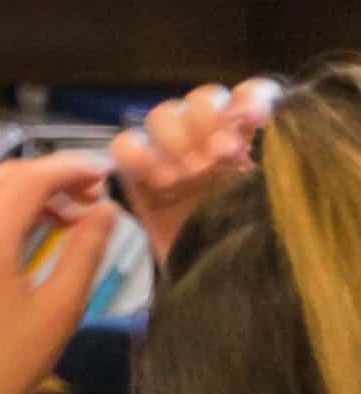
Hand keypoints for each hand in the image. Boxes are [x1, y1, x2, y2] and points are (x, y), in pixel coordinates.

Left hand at [0, 152, 119, 393]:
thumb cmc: (11, 361)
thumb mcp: (61, 308)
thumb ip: (85, 251)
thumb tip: (107, 210)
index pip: (30, 179)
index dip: (70, 169)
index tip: (104, 177)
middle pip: (2, 178)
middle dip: (48, 179)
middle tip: (89, 201)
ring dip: (21, 193)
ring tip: (62, 218)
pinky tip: (22, 235)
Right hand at [110, 79, 271, 257]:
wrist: (215, 298)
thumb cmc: (245, 248)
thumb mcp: (268, 203)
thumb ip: (267, 166)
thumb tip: (261, 130)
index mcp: (252, 142)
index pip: (249, 95)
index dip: (248, 99)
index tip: (251, 122)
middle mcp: (213, 142)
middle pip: (202, 100)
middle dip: (208, 123)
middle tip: (216, 159)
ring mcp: (173, 158)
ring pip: (164, 114)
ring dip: (174, 139)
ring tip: (185, 176)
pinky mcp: (138, 178)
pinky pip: (126, 145)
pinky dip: (136, 154)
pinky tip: (156, 180)